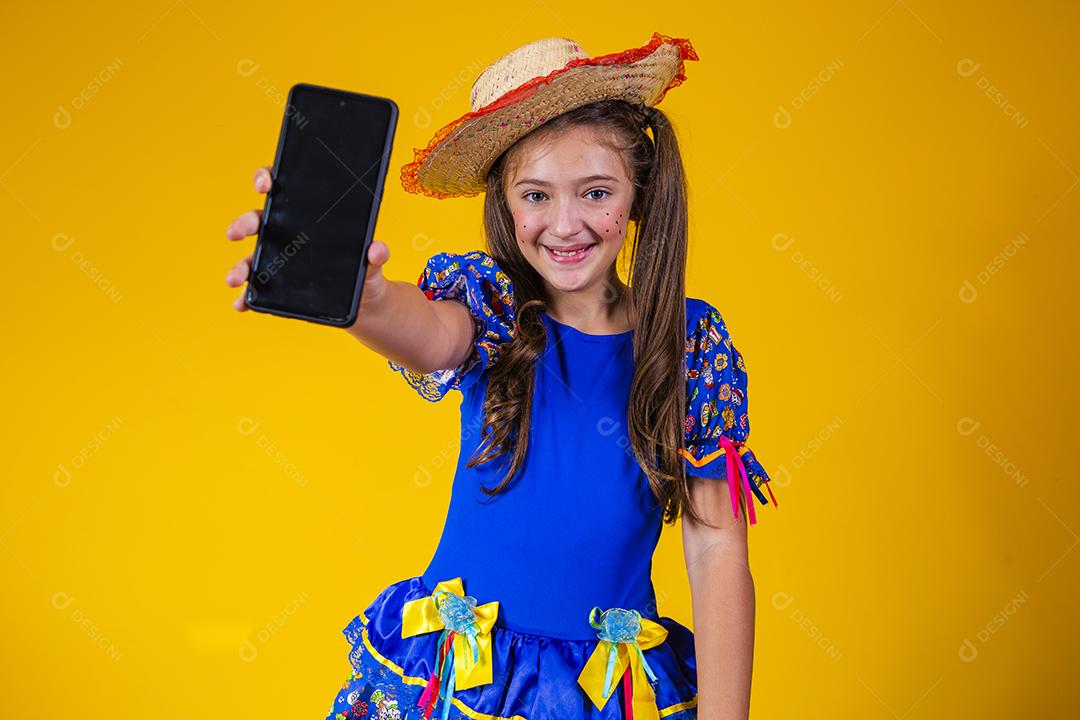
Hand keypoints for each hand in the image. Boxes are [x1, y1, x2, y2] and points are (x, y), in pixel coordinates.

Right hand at [224, 166, 392, 314]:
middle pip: (258, 222)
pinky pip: (256, 291)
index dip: (266, 179)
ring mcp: (278, 261)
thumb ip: (375, 255)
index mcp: (305, 217)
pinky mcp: (277, 287)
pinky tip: (242, 304)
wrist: (365, 301)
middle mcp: (285, 235)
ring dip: (240, 267)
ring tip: (235, 279)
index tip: (265, 185)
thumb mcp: (373, 263)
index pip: (280, 189)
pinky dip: (246, 298)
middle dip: (243, 224)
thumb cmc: (364, 269)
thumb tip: (377, 249)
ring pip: (251, 258)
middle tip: (235, 233)